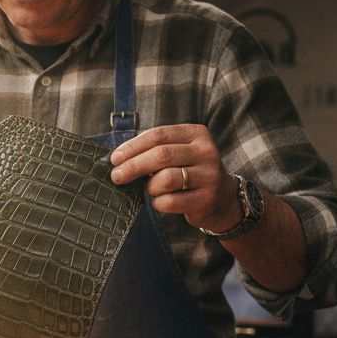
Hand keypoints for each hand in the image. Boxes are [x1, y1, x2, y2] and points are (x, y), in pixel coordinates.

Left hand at [107, 124, 241, 232]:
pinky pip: (170, 201)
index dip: (132, 147)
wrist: (222, 199)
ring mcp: (209, 176)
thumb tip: (117, 159)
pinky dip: (158, 203)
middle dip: (133, 166)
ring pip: (165, 179)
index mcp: (196, 134)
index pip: (158, 135)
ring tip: (151, 189)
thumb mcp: (178, 153)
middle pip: (160, 155)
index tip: (114, 158)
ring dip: (150, 187)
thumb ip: (154, 150)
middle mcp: (206, 152)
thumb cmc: (189, 173)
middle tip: (117, 176)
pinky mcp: (206, 199)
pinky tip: (161, 202)